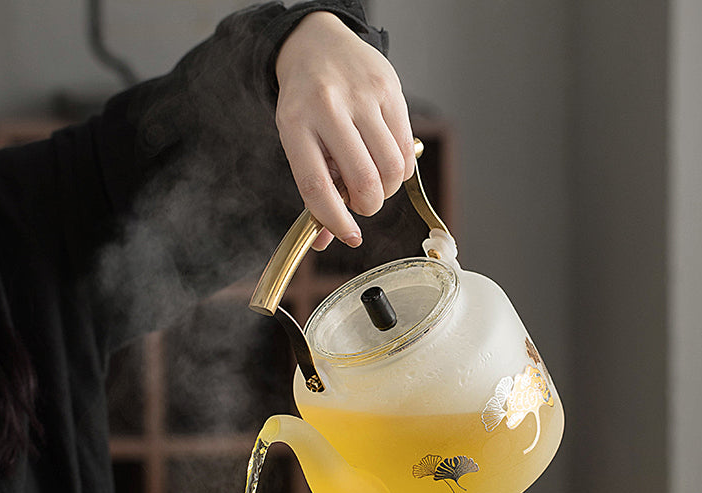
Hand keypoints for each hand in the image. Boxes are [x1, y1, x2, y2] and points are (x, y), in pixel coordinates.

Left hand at [275, 11, 414, 249]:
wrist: (318, 44)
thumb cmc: (307, 103)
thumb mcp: (298, 140)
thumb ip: (314, 190)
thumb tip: (327, 240)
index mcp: (295, 124)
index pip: (316, 187)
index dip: (335, 220)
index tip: (348, 236)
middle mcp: (328, 107)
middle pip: (363, 181)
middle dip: (368, 206)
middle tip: (362, 203)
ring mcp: (362, 96)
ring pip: (390, 169)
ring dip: (386, 190)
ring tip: (374, 182)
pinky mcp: (390, 89)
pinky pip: (406, 150)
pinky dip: (400, 170)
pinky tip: (386, 162)